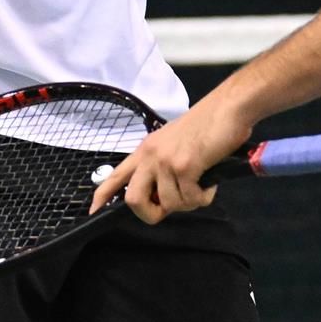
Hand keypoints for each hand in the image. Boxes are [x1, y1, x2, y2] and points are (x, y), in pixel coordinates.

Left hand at [90, 97, 253, 223]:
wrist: (228, 107)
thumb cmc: (207, 124)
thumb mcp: (173, 144)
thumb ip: (162, 168)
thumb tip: (163, 199)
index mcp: (145, 150)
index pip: (116, 176)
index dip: (102, 196)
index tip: (93, 211)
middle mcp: (150, 156)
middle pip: (133, 200)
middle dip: (150, 214)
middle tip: (168, 209)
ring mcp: (166, 161)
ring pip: (169, 203)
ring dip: (189, 202)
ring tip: (202, 186)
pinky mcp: (185, 166)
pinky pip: (190, 198)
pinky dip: (204, 197)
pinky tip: (211, 182)